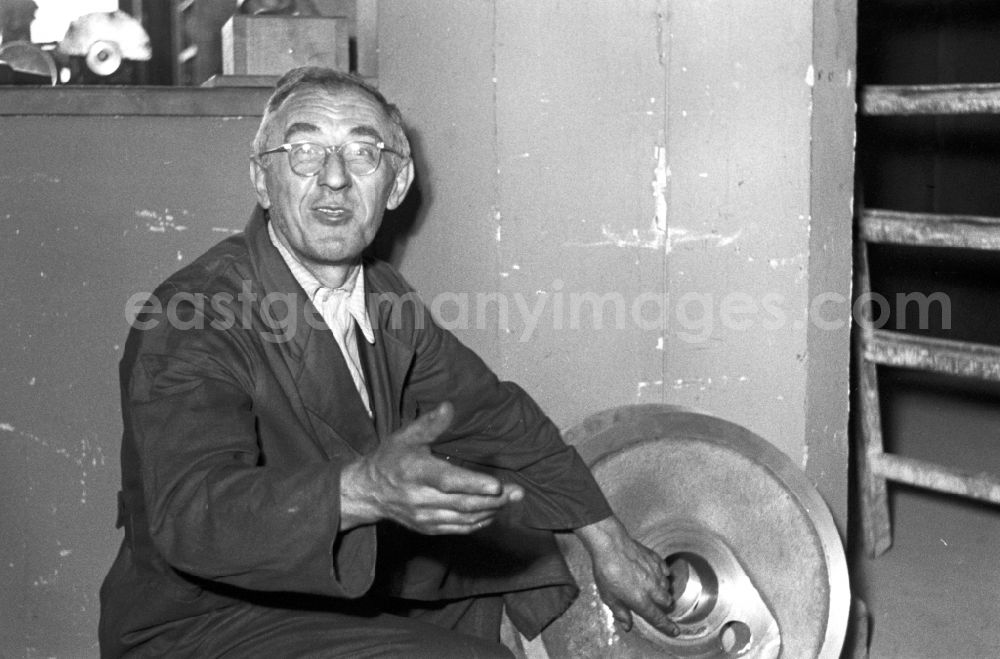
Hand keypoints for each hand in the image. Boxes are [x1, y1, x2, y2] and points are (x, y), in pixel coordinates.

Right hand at [340, 401, 523, 533]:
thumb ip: (429, 424)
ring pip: (464, 519)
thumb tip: (449, 407)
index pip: (447, 481)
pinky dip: (479, 522)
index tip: (496, 485)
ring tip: (512, 500)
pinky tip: (493, 512)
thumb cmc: (390, 459)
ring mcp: (425, 517)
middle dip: (494, 500)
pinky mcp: (428, 528)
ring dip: (491, 511)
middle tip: (518, 493)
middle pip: (462, 503)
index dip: (473, 484)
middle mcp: (420, 498)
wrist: (368, 492)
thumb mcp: (405, 436)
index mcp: (415, 472)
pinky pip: (459, 529)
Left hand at [575, 516, 678, 636]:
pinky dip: (662, 575)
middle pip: (667, 603)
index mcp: (641, 601)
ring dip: (662, 591)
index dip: (667, 627)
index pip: (658, 618)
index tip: (675, 631)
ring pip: (668, 587)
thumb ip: (620, 612)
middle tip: (653, 604)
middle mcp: (652, 589)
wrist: (611, 545)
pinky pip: (666, 571)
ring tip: (649, 587)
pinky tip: (653, 573)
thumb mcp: (609, 597)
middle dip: (663, 606)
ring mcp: (656, 573)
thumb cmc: (607, 571)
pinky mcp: (657, 560)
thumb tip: (627, 626)